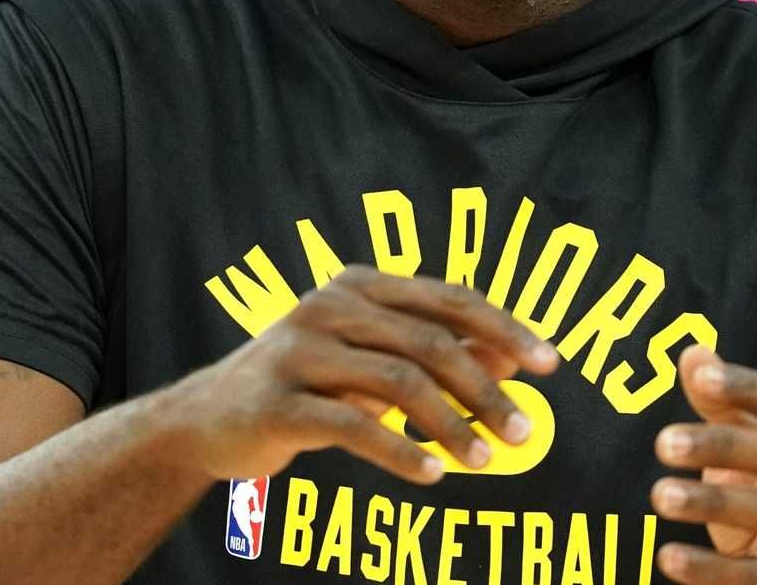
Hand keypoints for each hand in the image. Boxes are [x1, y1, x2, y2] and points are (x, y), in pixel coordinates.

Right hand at [161, 265, 558, 485]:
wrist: (206, 418)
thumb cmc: (306, 385)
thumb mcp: (372, 361)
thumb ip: (435, 352)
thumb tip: (512, 356)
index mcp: (360, 285)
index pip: (449, 299)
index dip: (504, 329)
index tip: (550, 364)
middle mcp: (330, 305)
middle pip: (431, 342)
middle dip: (486, 389)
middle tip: (526, 430)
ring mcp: (300, 350)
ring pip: (399, 382)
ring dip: (453, 425)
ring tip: (487, 459)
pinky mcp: (278, 400)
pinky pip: (355, 426)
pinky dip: (402, 451)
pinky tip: (433, 472)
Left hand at [650, 345, 756, 582]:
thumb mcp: (746, 449)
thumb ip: (720, 404)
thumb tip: (693, 354)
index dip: (749, 388)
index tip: (701, 379)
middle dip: (725, 445)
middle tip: (663, 443)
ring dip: (714, 503)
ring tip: (659, 496)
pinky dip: (712, 570)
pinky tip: (668, 557)